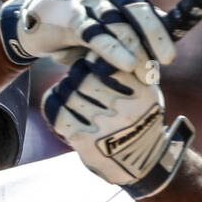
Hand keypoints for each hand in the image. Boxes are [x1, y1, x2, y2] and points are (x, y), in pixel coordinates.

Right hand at [0, 0, 193, 77]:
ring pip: (117, 23)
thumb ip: (136, 21)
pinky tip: (127, 64)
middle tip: (169, 57)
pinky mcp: (70, 18)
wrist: (34, 21)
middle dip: (155, 32)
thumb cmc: (82, 21)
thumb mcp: (110, 17)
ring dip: (135, 50)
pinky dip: (112, 50)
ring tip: (148, 72)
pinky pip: (95, 35)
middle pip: (135, 4)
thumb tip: (169, 32)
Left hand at [43, 50, 194, 198]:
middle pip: (83, 74)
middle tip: (78, 79)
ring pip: (68, 91)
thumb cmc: (143, 120)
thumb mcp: (148, 92)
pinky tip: (58, 104)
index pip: (104, 60)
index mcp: (141, 91)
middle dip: (77, 74)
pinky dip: (53, 103)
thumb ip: (132, 68)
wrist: (145, 165)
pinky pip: (58, 112)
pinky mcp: (85, 142)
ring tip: (70, 92)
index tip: (93, 64)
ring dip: (64, 89)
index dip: (94, 59)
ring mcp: (104, 126)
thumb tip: (110, 37)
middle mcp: (124, 108)